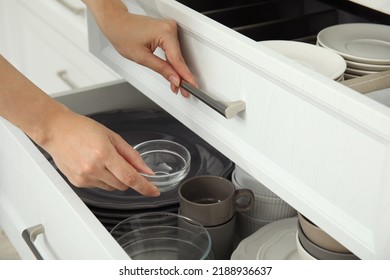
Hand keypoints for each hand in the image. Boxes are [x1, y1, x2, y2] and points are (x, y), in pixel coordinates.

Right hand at [42, 110, 159, 195]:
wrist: (56, 131)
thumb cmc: (82, 129)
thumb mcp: (112, 137)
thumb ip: (131, 155)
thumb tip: (145, 170)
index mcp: (104, 154)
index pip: (130, 177)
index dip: (145, 186)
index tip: (154, 191)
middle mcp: (93, 168)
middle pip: (122, 184)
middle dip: (127, 177)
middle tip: (119, 162)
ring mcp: (84, 177)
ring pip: (112, 187)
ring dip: (114, 178)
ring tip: (102, 160)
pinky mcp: (78, 183)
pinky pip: (99, 186)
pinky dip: (102, 178)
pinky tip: (92, 164)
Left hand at [84, 0, 196, 94]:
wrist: (116, 23)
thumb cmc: (123, 34)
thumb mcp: (142, 57)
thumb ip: (161, 69)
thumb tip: (174, 78)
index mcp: (165, 33)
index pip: (177, 59)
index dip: (184, 76)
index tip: (191, 86)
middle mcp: (169, 28)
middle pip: (178, 58)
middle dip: (180, 76)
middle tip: (183, 91)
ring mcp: (169, 28)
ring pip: (177, 55)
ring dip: (177, 70)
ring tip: (177, 85)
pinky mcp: (167, 31)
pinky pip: (173, 49)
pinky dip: (173, 61)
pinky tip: (174, 72)